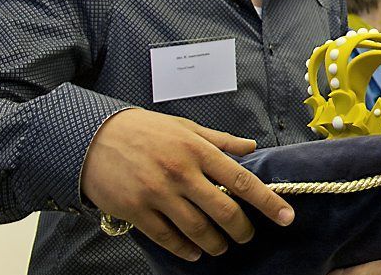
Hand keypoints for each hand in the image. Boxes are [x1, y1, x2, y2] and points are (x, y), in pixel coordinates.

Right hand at [81, 108, 293, 261]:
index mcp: (198, 150)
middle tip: (247, 236)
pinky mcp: (137, 211)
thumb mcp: (186, 127)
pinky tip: (195, 251)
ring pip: (198, 229)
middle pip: (224, 211)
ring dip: (216, 243)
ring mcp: (158, 194)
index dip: (268, 202)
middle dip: (242, 230)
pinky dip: (185, 249)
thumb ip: (220, 140)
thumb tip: (250, 147)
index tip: (286, 217)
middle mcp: (182, 173)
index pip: (242, 180)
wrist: (93, 137)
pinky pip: (168, 238)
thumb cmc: (145, 130)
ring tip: (222, 246)